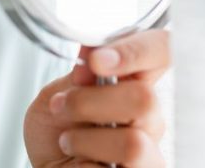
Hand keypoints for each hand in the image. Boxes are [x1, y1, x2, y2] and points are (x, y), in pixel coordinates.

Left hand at [23, 30, 170, 167]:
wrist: (44, 166)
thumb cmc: (54, 132)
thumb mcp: (56, 95)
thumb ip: (79, 76)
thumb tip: (94, 52)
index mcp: (131, 85)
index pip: (161, 51)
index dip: (138, 49)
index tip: (96, 59)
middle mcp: (148, 117)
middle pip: (146, 98)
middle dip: (90, 102)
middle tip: (62, 107)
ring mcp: (149, 153)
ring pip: (134, 143)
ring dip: (84, 140)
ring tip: (67, 142)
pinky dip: (84, 165)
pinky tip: (78, 163)